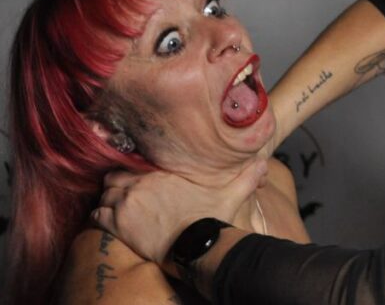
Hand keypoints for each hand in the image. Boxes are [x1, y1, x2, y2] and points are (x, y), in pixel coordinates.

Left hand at [92, 159, 267, 264]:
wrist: (196, 245)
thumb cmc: (210, 220)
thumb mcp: (232, 194)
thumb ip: (246, 176)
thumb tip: (263, 163)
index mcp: (163, 174)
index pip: (136, 162)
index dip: (132, 170)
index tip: (135, 176)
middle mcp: (141, 184)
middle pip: (114, 177)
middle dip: (117, 183)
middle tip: (123, 191)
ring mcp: (127, 204)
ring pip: (104, 195)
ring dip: (108, 200)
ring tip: (115, 206)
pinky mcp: (118, 225)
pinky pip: (98, 215)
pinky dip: (100, 217)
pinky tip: (107, 220)